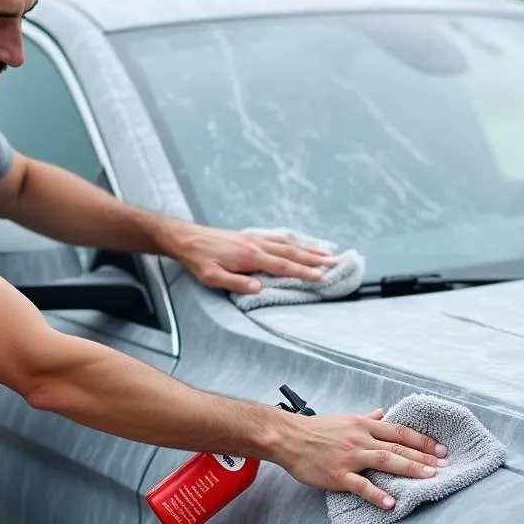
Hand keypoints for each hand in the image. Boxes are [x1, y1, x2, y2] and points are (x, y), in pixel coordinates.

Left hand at [160, 222, 336, 294]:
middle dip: (315, 258)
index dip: (302, 271)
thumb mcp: (212, 278)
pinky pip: (279, 238)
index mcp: (249, 256)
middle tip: (335, 263)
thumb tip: (259, 288)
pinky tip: (303, 244)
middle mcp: (257, 244)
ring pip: (288, 243)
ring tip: (328, 253)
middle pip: (291, 252)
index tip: (321, 276)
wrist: (187, 238)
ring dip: (309, 248)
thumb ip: (236, 283)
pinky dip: (295, 241)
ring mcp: (256, 238)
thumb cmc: (199, 261)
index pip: (282, 266)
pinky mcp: (252, 236)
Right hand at [273, 409, 448, 509]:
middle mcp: (361, 438)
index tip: (440, 449)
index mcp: (364, 425)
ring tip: (430, 478)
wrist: (288, 437)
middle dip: (424, 456)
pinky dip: (377, 494)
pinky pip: (361, 485)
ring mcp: (350, 457)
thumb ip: (366, 418)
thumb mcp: (344, 418)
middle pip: (399, 447)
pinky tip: (392, 502)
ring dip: (410, 469)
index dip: (423, 440)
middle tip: (445, 465)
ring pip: (386, 462)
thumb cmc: (315, 429)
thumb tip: (382, 413)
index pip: (400, 432)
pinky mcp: (337, 474)